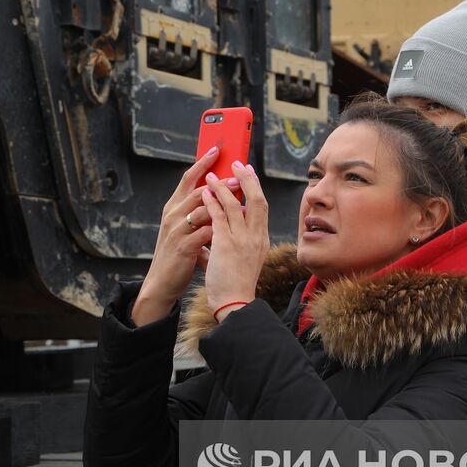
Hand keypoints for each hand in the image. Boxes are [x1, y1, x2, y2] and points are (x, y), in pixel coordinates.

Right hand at [131, 149, 237, 325]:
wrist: (162, 281)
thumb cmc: (177, 253)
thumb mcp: (183, 227)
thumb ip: (197, 211)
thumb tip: (218, 194)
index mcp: (173, 207)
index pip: (188, 178)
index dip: (202, 162)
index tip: (217, 148)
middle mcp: (173, 215)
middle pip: (198, 191)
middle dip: (221, 183)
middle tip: (239, 176)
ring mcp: (177, 231)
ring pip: (202, 210)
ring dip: (224, 205)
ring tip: (242, 203)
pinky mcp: (183, 247)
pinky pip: (205, 233)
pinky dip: (220, 229)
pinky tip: (235, 228)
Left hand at [201, 161, 269, 320]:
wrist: (233, 303)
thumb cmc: (235, 283)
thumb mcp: (242, 258)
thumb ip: (234, 240)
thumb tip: (219, 227)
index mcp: (261, 240)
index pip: (261, 207)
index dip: (255, 187)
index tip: (248, 173)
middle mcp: (255, 237)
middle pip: (256, 199)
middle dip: (247, 179)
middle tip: (237, 164)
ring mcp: (242, 240)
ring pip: (235, 204)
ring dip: (222, 186)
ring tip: (211, 175)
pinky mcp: (226, 245)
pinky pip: (218, 216)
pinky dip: (212, 202)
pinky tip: (205, 193)